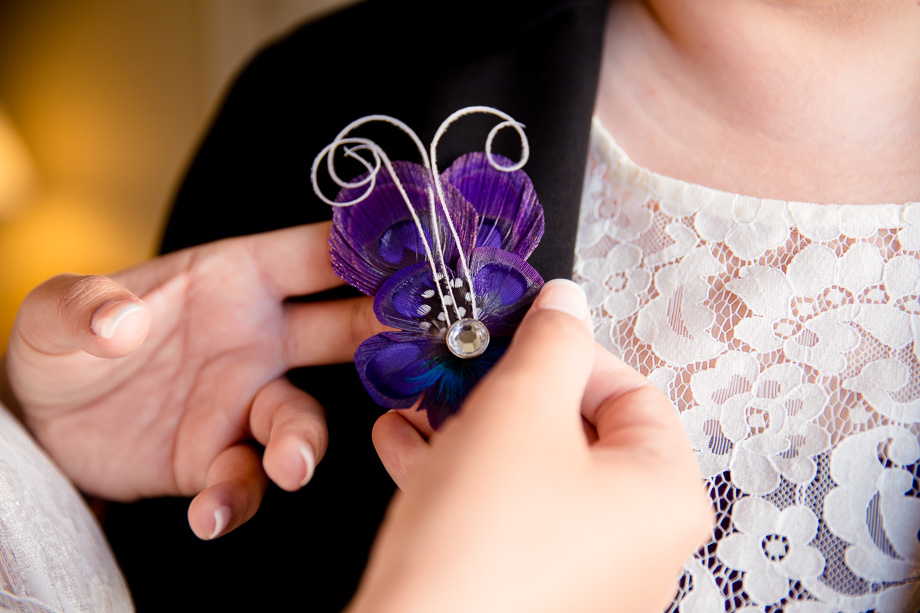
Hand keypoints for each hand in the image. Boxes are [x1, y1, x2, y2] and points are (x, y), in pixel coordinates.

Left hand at [1, 222, 381, 538]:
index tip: (415, 254)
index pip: (314, 254)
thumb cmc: (67, 342)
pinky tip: (210, 514)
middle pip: (342, 332)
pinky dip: (236, 498)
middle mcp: (257, 338)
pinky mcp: (219, 457)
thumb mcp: (58, 311)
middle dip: (383, 336)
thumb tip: (119, 321)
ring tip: (289, 466)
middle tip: (414, 346)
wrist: (47, 422)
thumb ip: (84, 306)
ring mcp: (244, 401)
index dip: (366, 250)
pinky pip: (245, 480)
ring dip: (303, 443)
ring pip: (300, 419)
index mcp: (235, 280)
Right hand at [352, 280, 713, 612]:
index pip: (633, 392)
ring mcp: (584, 573)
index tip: (522, 333)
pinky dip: (462, 477)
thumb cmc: (484, 547)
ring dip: (472, 428)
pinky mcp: (529, 589)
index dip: (571, 351)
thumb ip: (551, 344)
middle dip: (506, 391)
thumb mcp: (521, 411)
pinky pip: (504, 515)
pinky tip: (408, 449)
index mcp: (663, 497)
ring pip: (531, 472)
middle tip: (465, 368)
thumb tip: (567, 304)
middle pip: (577, 432)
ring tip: (421, 404)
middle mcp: (636, 544)